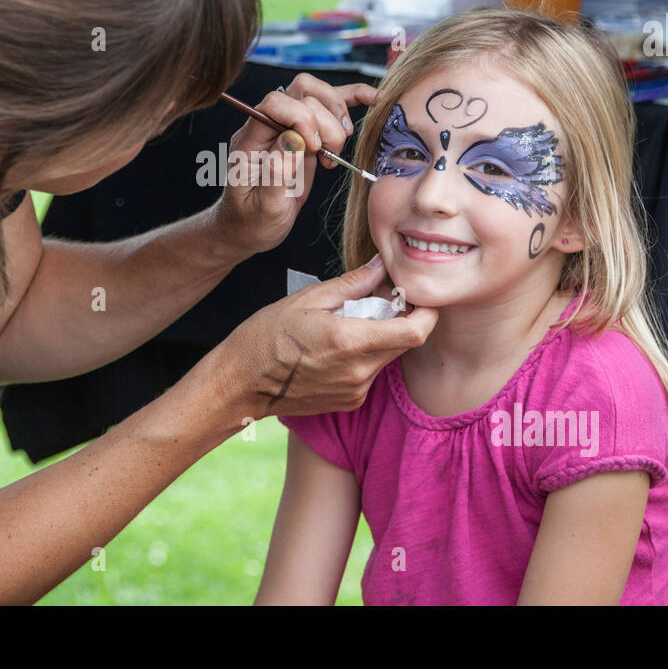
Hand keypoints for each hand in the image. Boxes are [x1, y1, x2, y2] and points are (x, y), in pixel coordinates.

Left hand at [210, 74, 378, 257]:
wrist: (250, 228)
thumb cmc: (252, 221)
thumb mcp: (265, 207)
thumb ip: (277, 172)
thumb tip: (293, 138)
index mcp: (250, 141)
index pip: (275, 104)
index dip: (301, 118)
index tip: (313, 148)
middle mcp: (267, 126)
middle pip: (301, 92)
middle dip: (324, 121)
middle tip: (329, 152)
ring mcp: (287, 127)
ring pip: (316, 94)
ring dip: (337, 116)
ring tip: (337, 149)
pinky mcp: (305, 133)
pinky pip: (327, 105)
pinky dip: (351, 98)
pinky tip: (372, 100)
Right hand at [214, 255, 437, 418]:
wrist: (240, 384)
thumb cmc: (265, 337)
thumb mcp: (307, 299)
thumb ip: (351, 284)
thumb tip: (379, 266)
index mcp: (350, 341)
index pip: (415, 331)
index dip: (426, 313)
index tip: (417, 298)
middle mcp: (358, 371)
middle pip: (405, 344)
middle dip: (401, 319)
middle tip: (380, 301)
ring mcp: (355, 391)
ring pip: (388, 358)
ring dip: (381, 338)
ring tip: (351, 323)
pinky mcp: (348, 402)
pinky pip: (371, 374)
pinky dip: (365, 357)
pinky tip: (338, 346)